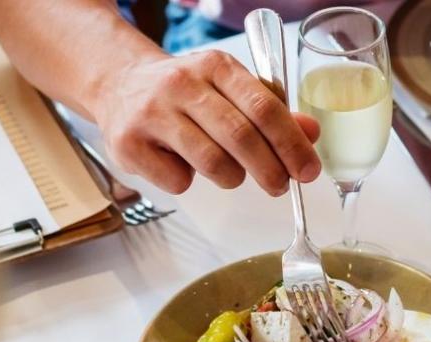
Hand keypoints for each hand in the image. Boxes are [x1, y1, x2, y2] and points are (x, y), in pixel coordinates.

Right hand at [92, 50, 320, 194]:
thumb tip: (311, 134)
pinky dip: (189, 182)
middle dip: (270, 170)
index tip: (308, 171)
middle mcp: (182, 84)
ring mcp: (152, 113)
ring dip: (232, 178)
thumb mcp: (230, 90)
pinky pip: (177, 181)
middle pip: (241, 137)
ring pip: (212, 163)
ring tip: (230, 174)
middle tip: (279, 186)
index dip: (291, 144)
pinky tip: (182, 165)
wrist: (118, 85)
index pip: (265, 107)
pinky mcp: (128, 143)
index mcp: (216, 66)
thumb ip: (271, 111)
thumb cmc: (186, 94)